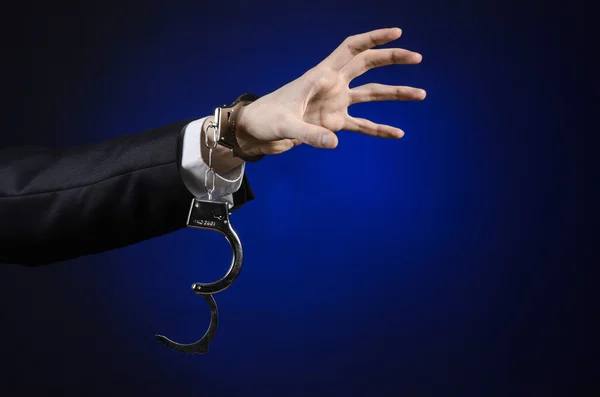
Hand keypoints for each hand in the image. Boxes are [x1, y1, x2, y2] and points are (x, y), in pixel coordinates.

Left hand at [235, 27, 425, 156]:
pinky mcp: (332, 124)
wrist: (255, 133)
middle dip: (392, 59)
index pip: (351, 49)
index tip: (397, 32)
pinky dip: (380, 129)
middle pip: (367, 65)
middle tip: (417, 57)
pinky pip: (362, 125)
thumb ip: (309, 133)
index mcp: (320, 75)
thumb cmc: (265, 119)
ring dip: (395, 93)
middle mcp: (332, 86)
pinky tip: (398, 133)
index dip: (374, 39)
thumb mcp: (284, 124)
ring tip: (421, 94)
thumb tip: (334, 142)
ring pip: (372, 94)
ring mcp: (335, 104)